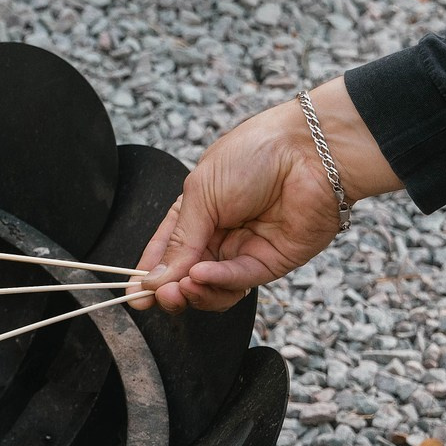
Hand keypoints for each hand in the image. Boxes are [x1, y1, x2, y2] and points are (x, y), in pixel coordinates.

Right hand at [131, 77, 399, 313]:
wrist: (310, 149)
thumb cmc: (254, 154)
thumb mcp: (201, 192)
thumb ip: (180, 239)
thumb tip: (156, 279)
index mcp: (198, 211)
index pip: (166, 251)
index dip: (150, 274)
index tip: (135, 295)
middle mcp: (220, 234)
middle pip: (187, 276)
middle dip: (171, 289)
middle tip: (160, 296)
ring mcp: (246, 250)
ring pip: (213, 288)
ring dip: (194, 292)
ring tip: (181, 287)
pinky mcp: (272, 262)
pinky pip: (239, 281)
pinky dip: (218, 282)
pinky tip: (202, 276)